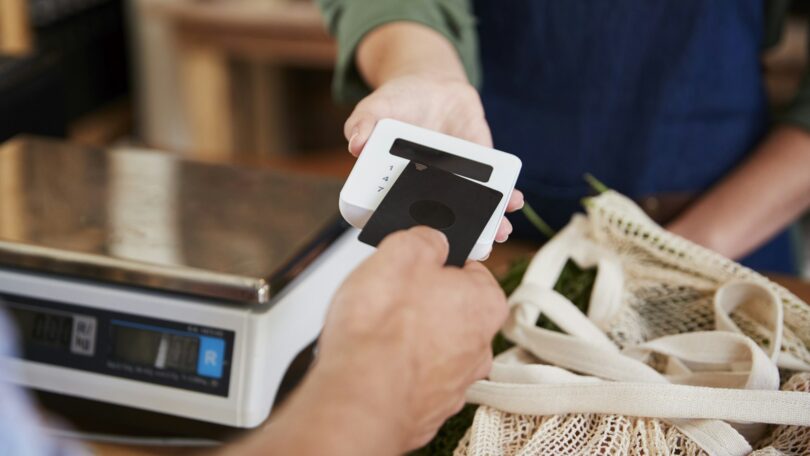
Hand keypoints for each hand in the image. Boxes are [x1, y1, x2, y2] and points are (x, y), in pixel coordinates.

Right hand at [316, 227, 507, 450]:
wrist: (358, 399)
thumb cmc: (381, 330)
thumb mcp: (402, 251)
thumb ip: (427, 239)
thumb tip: (433, 239)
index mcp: (485, 303)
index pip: (470, 269)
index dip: (436, 262)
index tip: (413, 264)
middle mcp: (480, 347)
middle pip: (451, 308)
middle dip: (420, 301)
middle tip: (388, 296)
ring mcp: (456, 383)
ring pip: (432, 345)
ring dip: (406, 337)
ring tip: (374, 332)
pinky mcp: (429, 409)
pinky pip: (413, 377)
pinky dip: (395, 368)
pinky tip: (372, 361)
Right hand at [345, 22, 523, 242]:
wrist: (431, 84)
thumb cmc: (398, 101)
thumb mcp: (375, 107)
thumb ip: (363, 123)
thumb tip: (356, 143)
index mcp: (397, 184)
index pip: (401, 214)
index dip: (412, 232)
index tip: (424, 245)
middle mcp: (427, 189)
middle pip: (441, 221)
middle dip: (458, 236)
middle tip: (471, 247)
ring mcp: (455, 181)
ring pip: (470, 210)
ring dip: (487, 224)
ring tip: (499, 232)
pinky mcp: (479, 167)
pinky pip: (493, 185)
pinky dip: (505, 194)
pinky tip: (514, 200)